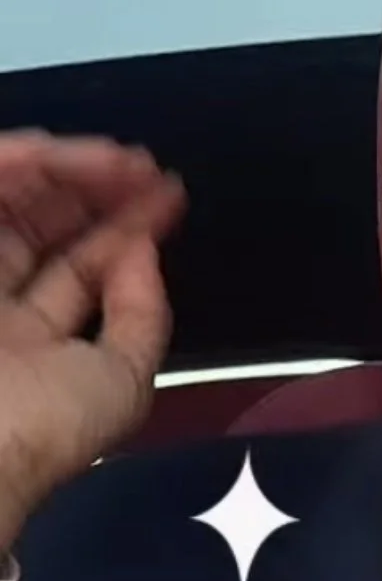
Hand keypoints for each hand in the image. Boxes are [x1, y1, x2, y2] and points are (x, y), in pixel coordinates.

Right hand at [0, 131, 186, 544]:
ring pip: (8, 206)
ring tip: (117, 158)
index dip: (123, 231)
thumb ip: (142, 318)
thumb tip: (146, 250)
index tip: (166, 194)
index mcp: (30, 347)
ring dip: (62, 171)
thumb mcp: (120, 384)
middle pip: (40, 229)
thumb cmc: (40, 428)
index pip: (78, 271)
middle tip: (141, 166)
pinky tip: (53, 153)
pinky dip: (12, 165)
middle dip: (94, 193)